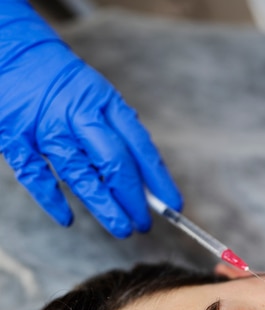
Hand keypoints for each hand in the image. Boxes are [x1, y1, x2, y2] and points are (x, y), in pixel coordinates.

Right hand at [0, 1, 181, 236]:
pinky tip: (68, 219)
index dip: (159, 179)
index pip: (140, 146)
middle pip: (114, 163)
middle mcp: (78, 115)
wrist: (13, 49)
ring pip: (80, 174)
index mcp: (105, 103)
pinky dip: (52, 199)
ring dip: (103, 206)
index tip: (172, 204)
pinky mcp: (15, 137)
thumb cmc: (65, 82)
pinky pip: (36, 174)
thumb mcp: (100, 97)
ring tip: (122, 228)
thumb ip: (119, 132)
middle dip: (132, 198)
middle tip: (144, 223)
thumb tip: (145, 176)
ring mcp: (46, 127)